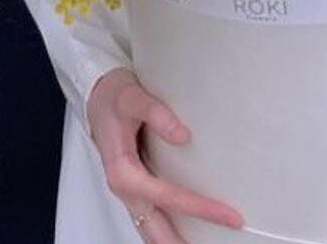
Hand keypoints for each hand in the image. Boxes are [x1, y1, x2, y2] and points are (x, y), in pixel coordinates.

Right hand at [87, 68, 243, 242]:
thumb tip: (183, 136)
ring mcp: (131, 190)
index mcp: (123, 172)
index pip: (169, 198)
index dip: (201, 209)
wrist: (96, 96)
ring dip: (175, 241)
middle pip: (156, 229)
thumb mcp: (133, 98)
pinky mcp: (136, 185)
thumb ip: (158, 115)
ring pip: (152, 228)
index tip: (230, 216)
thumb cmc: (115, 97)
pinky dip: (169, 229)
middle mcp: (126, 188)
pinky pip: (153, 215)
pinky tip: (188, 232)